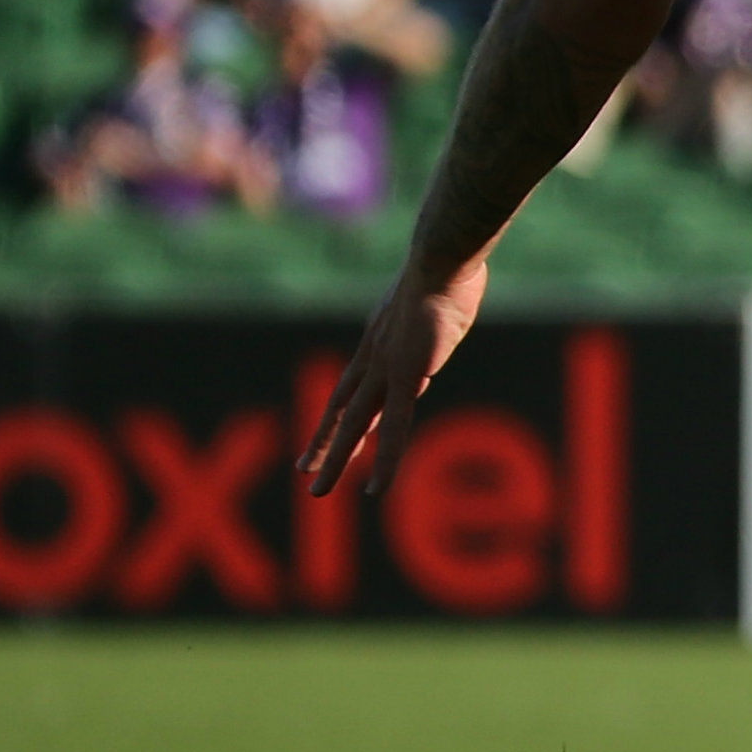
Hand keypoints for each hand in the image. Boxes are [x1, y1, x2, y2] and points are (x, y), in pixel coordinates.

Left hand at [299, 255, 493, 498]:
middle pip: (343, 410)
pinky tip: (377, 489)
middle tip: (304, 471)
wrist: (439, 259)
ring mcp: (385, 371)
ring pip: (354, 427)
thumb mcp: (434, 302)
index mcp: (379, 341)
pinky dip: (384, 463)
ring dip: (336, 460)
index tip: (326, 433)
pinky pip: (394, 431)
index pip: (351, 386)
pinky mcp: (405, 379)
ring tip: (317, 492)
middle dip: (323, 442)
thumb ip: (429, 328)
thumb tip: (431, 349)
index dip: (336, 413)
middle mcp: (374, 359)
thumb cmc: (447, 268)